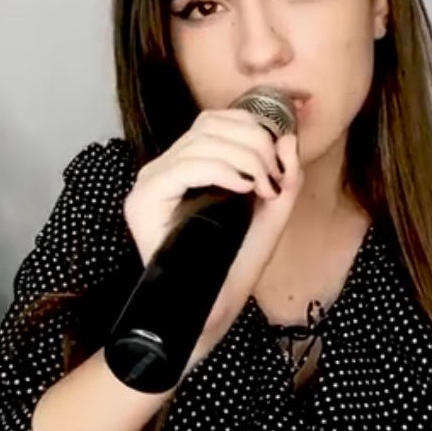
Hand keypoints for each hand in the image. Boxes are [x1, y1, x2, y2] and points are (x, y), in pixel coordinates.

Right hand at [122, 109, 302, 366]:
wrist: (211, 310)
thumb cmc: (235, 264)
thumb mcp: (271, 213)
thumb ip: (284, 176)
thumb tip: (288, 138)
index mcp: (187, 165)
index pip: (215, 120)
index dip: (251, 128)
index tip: (278, 164)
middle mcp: (163, 168)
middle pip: (209, 125)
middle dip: (253, 144)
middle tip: (273, 180)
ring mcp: (150, 183)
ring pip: (199, 142)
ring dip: (243, 158)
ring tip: (261, 189)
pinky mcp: (142, 202)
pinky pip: (184, 167)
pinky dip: (220, 170)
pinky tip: (241, 189)